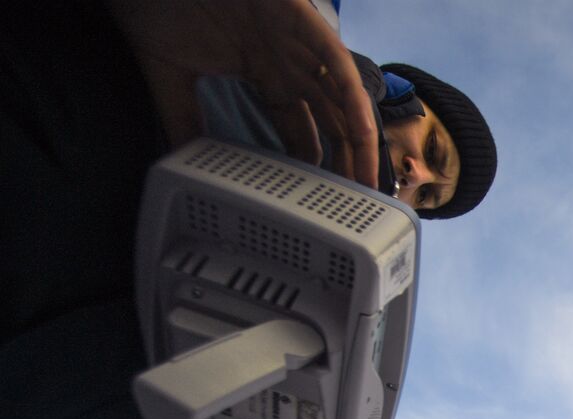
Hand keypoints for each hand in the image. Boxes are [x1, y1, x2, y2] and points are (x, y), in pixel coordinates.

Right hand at [106, 0, 378, 187]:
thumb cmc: (161, 6)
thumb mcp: (171, 74)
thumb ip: (182, 116)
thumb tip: (183, 160)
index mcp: (266, 76)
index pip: (303, 130)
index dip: (317, 165)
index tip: (324, 200)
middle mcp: (290, 63)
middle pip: (332, 122)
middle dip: (346, 162)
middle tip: (355, 202)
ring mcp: (299, 43)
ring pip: (343, 98)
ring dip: (359, 140)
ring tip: (367, 180)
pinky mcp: (302, 20)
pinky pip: (338, 63)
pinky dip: (352, 98)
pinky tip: (361, 131)